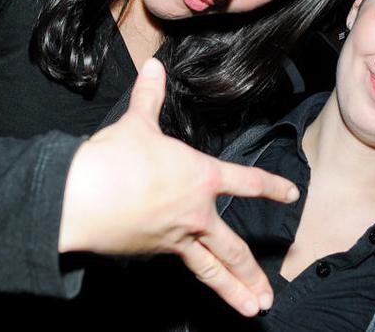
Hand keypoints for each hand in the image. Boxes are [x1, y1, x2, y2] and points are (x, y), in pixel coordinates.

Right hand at [59, 58, 299, 316]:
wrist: (82, 197)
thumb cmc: (115, 159)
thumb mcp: (137, 123)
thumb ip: (149, 97)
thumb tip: (153, 67)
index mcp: (200, 176)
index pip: (246, 181)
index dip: (272, 186)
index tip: (292, 194)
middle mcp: (195, 213)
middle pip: (232, 248)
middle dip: (252, 272)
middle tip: (268, 295)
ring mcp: (175, 237)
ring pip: (210, 269)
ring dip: (233, 290)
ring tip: (253, 310)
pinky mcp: (151, 251)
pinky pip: (178, 264)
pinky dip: (191, 275)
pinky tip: (196, 282)